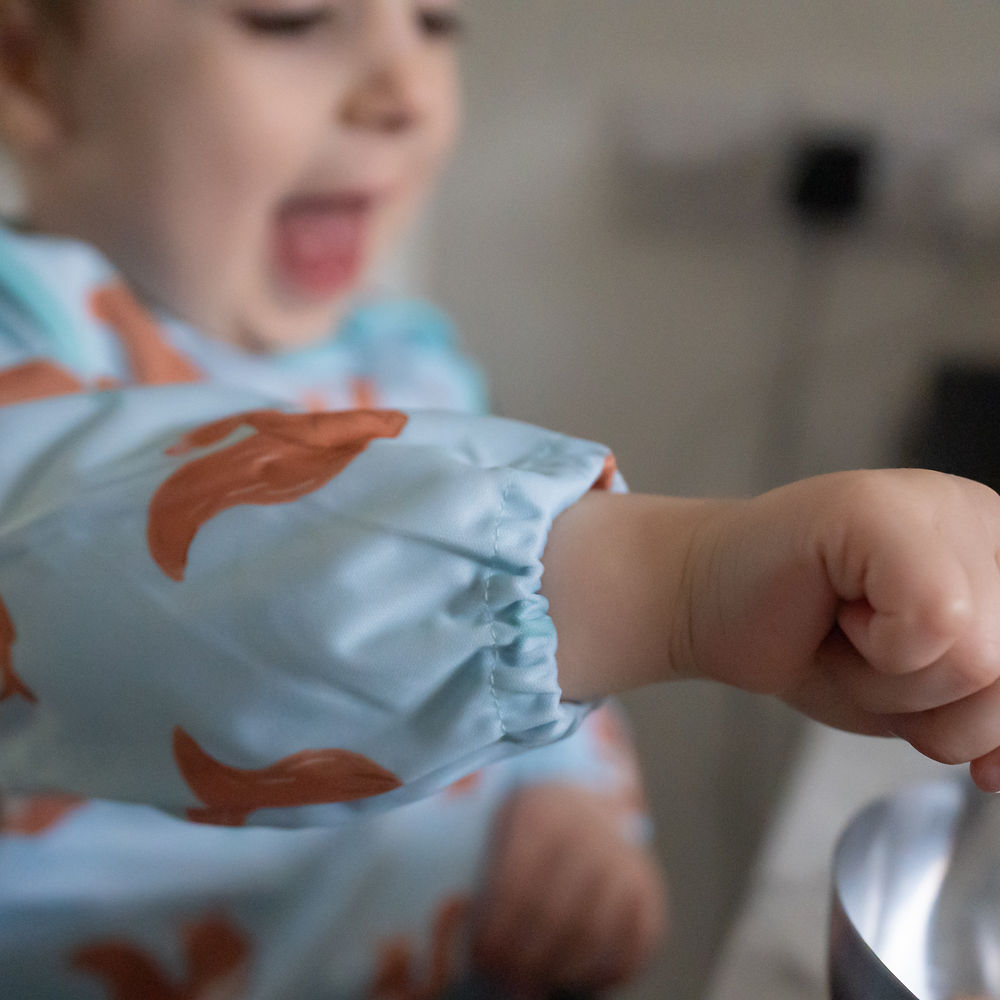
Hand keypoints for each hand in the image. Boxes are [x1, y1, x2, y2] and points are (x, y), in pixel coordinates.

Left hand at [470, 782, 666, 996]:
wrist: (581, 794)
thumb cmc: (526, 826)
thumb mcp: (499, 824)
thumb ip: (481, 870)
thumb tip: (462, 937)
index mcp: (544, 812)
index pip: (519, 883)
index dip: (497, 930)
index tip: (480, 959)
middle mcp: (591, 831)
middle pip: (556, 913)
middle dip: (523, 959)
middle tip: (502, 983)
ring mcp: (625, 859)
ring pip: (595, 933)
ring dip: (559, 971)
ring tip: (530, 987)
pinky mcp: (648, 887)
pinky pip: (637, 943)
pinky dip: (606, 972)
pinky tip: (576, 980)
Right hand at [543, 470, 999, 791]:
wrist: (700, 602)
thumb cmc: (806, 642)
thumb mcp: (927, 698)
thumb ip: (991, 714)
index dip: (999, 726)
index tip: (966, 745)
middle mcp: (983, 521)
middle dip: (934, 705)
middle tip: (869, 658)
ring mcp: (933, 506)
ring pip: (981, 658)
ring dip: (895, 681)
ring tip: (849, 635)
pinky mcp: (878, 510)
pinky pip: (936, 621)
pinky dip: (877, 652)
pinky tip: (835, 615)